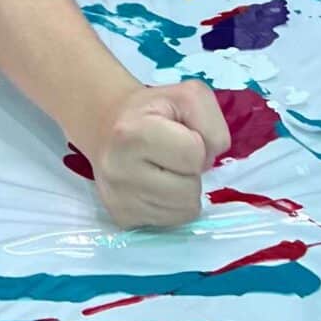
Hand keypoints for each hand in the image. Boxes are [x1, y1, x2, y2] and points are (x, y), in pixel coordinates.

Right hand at [91, 81, 230, 227]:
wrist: (109, 126)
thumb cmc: (154, 111)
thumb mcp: (188, 97)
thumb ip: (211, 124)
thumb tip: (207, 164)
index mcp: (133, 133)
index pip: (194, 154)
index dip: (197, 143)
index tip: (180, 134)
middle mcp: (118, 170)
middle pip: (189, 191)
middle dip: (191, 172)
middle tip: (173, 156)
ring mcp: (118, 199)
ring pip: (183, 212)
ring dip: (185, 191)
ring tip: (166, 170)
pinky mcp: (122, 219)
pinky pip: (171, 223)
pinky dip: (173, 206)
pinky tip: (157, 186)